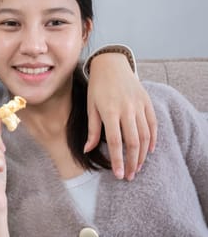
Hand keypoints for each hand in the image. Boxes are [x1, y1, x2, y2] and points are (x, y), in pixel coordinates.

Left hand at [86, 53, 156, 180]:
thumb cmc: (97, 87)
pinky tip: (149, 150)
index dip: (118, 160)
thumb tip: (88, 150)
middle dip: (132, 162)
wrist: (111, 64)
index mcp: (110, 111)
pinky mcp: (147, 102)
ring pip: (145, 135)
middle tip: (130, 176)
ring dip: (143, 154)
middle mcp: (126, 109)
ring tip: (138, 167)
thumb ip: (92, 129)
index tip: (119, 174)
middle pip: (133, 142)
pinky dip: (153, 139)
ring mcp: (139, 105)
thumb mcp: (90, 107)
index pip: (116, 142)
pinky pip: (153, 124)